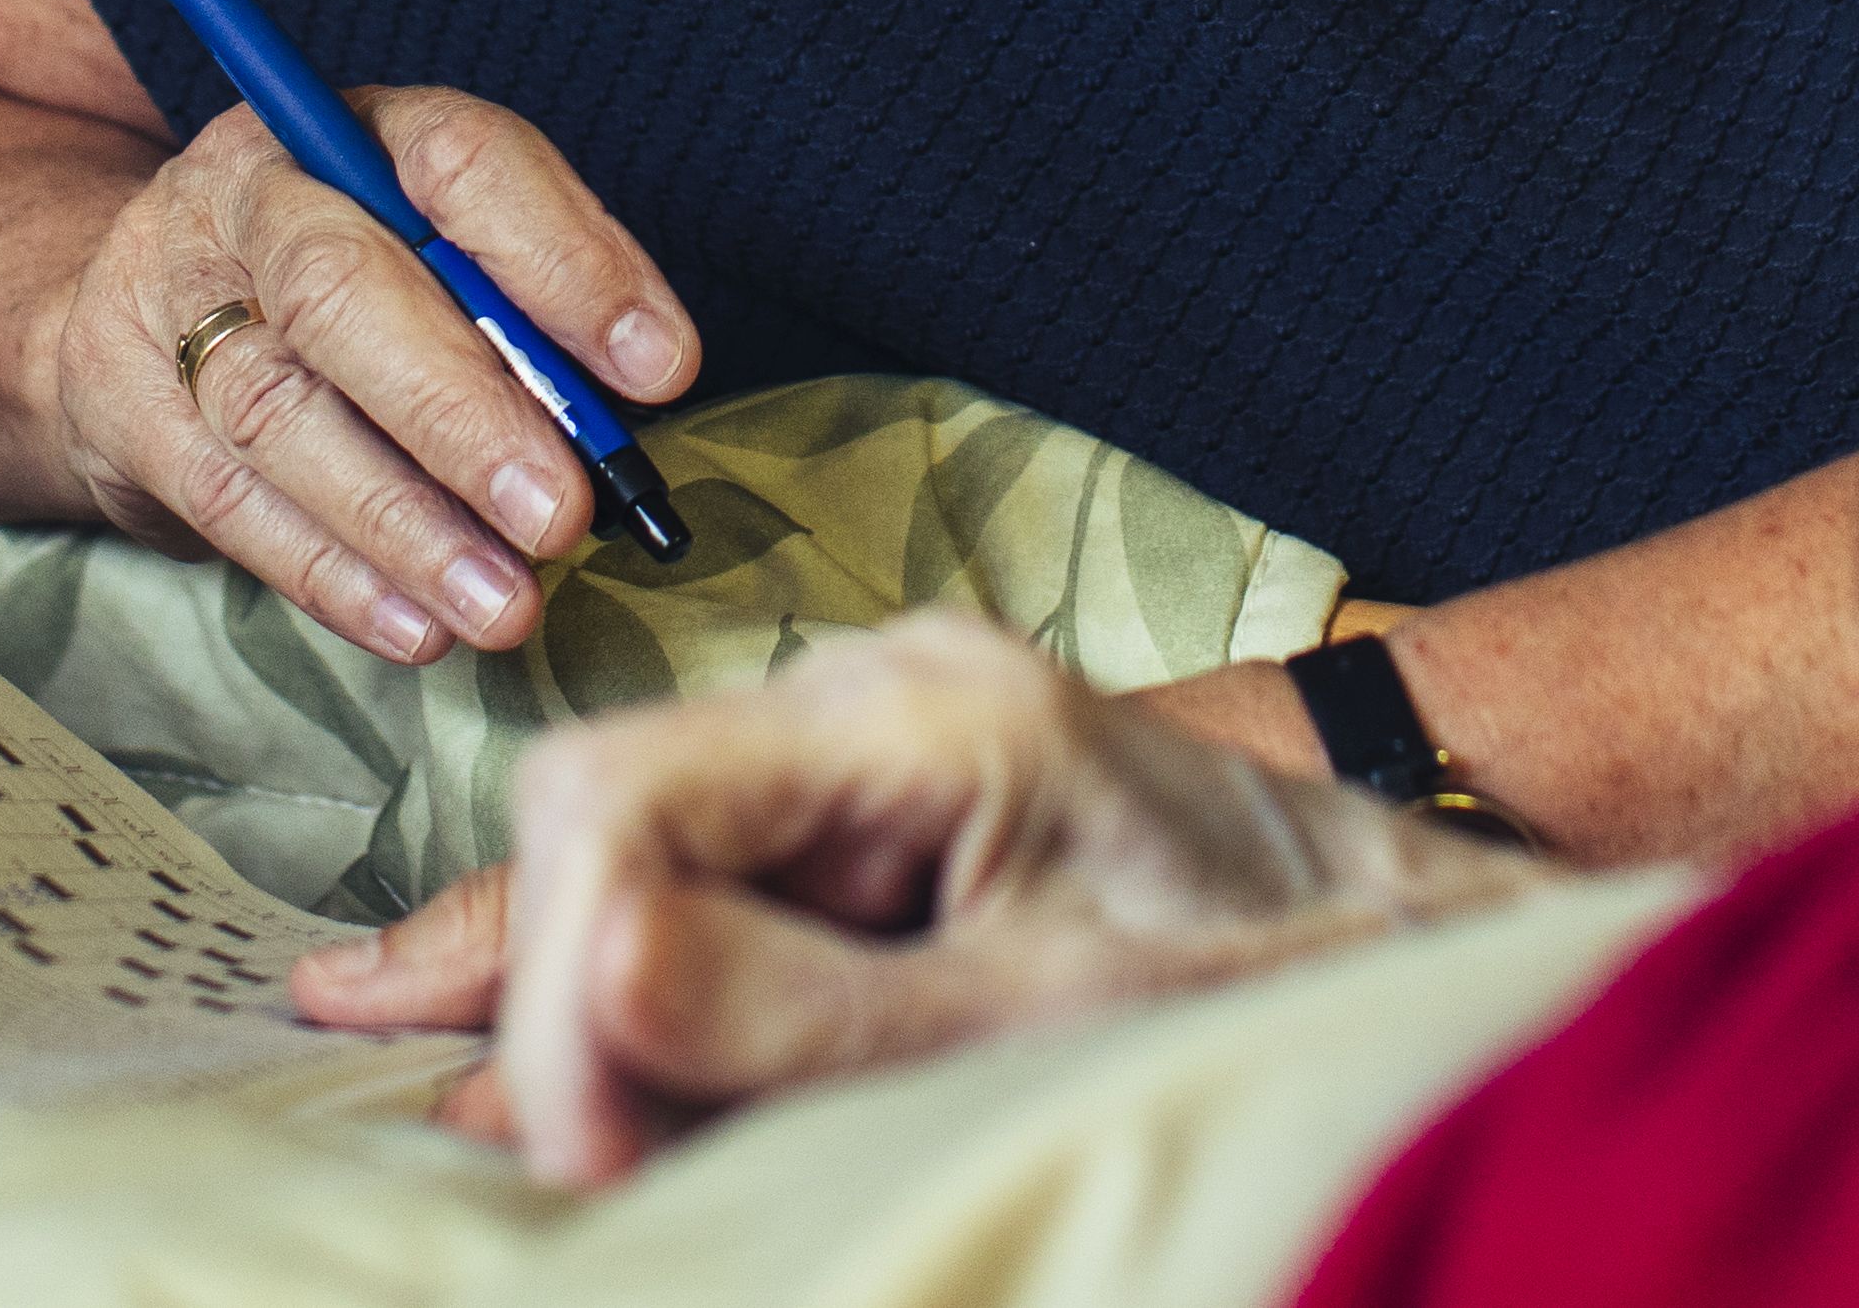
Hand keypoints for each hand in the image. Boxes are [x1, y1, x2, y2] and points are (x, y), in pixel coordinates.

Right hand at [23, 85, 693, 664]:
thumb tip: (639, 396)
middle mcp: (252, 195)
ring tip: (503, 602)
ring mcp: (170, 296)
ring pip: (278, 413)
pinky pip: (227, 500)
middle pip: (343, 291)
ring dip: (403, 522)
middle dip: (463, 413)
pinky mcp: (123, 405)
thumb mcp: (435, 247)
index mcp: (357, 129)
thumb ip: (533, 306)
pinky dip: (330, 574)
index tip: (661, 369)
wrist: (142, 303)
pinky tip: (414, 624)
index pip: (462, 163)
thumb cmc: (346, 280)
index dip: (566, 261)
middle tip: (559, 514)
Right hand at [293, 612, 1533, 1184]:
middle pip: (616, 822)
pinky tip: (517, 1039)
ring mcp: (883, 747)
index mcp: (910, 711)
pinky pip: (725, 888)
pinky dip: (642, 979)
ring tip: (441, 1093)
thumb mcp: (1024, 1019)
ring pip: (654, 859)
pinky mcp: (897, 817)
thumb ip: (794, 1008)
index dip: (550, 975)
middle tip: (512, 1164)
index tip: (568, 1149)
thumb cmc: (1260, 977)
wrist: (1417, 944)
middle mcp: (874, 693)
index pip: (621, 797)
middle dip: (539, 993)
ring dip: (575, 997)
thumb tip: (574, 982)